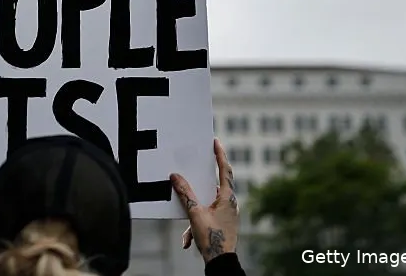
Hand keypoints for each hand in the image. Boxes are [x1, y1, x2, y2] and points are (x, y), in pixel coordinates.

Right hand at [170, 138, 238, 262]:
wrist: (221, 264)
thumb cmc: (213, 239)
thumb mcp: (195, 214)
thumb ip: (185, 194)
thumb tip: (176, 177)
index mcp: (227, 197)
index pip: (224, 170)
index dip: (220, 154)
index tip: (216, 142)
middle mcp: (230, 204)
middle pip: (215, 185)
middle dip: (201, 182)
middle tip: (195, 169)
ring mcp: (228, 214)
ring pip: (208, 203)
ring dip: (195, 210)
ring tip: (188, 225)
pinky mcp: (223, 223)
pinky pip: (208, 217)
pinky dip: (196, 224)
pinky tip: (187, 239)